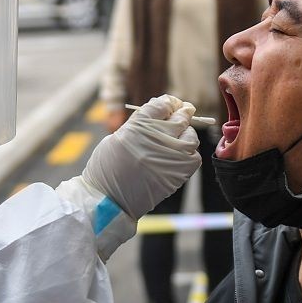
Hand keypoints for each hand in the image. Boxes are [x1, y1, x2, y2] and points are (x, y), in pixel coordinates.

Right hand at [82, 95, 200, 218]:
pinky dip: (190, 155)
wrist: (109, 200)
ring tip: (180, 137)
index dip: (169, 103)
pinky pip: (194, 157)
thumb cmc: (107, 168)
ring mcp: (171, 155)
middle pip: (180, 117)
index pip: (163, 104)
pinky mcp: (179, 173)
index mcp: (138, 124)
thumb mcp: (118, 137)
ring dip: (187, 134)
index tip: (171, 105)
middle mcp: (157, 137)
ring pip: (191, 136)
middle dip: (183, 112)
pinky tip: (180, 156)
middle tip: (186, 111)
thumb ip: (139, 124)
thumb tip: (160, 116)